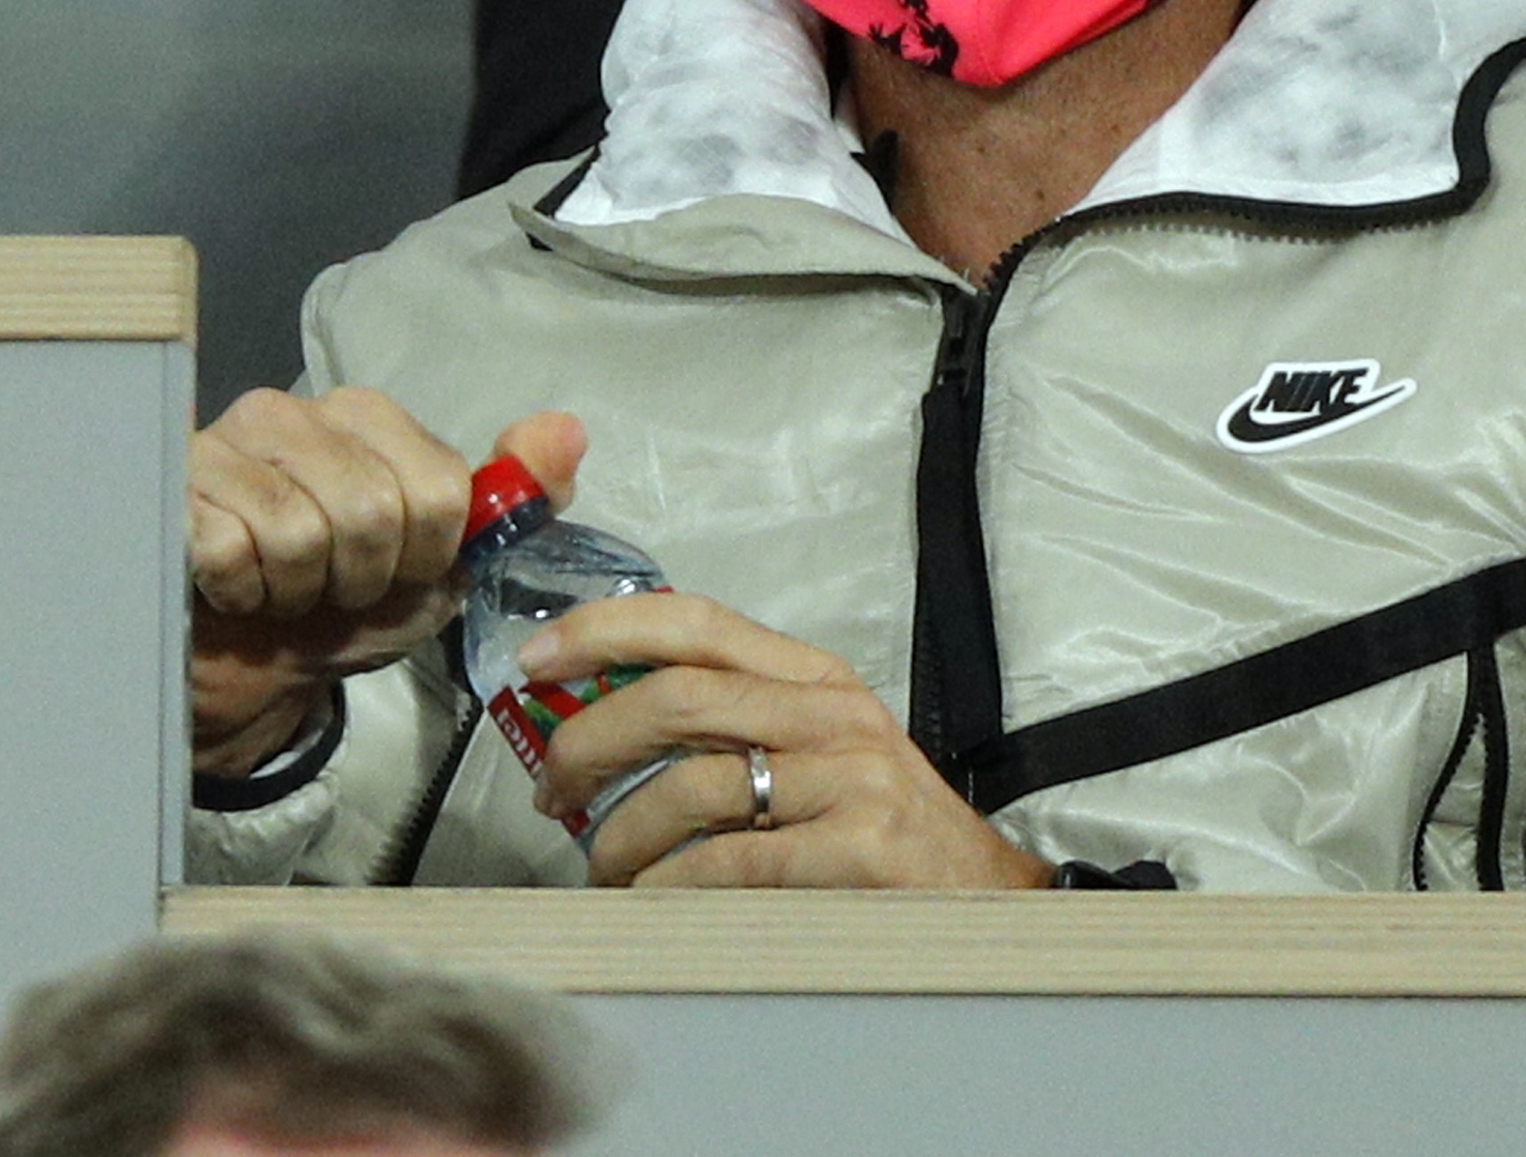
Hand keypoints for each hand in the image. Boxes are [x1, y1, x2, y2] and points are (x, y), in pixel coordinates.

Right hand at [186, 392, 583, 776]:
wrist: (252, 670)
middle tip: (333, 588)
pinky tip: (233, 588)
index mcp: (366, 416)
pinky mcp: (165, 492)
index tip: (397, 571)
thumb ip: (515, 493)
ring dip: (300, 592)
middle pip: (371, 510)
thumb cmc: (346, 605)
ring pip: (297, 532)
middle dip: (363, 580)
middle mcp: (290, 412)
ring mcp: (219, 446)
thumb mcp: (447, 561)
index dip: (425, 556)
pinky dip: (242, 593)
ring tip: (284, 589)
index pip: (436, 488)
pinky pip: (226, 550)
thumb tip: (567, 430)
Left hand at [520, 589, 1054, 891]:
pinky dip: (666, 886)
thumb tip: (604, 731)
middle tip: (550, 788)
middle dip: (588, 742)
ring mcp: (847, 779)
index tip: (535, 657)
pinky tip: (652, 901)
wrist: (990, 900)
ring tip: (605, 870)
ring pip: (689, 786)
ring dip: (619, 837)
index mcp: (816, 679)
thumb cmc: (887, 834)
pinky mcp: (853, 848)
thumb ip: (734, 730)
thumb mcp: (822, 754)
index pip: (698, 624)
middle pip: (677, 698)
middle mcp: (832, 715)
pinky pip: (722, 862)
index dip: (604, 630)